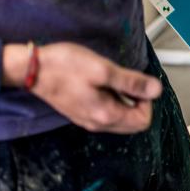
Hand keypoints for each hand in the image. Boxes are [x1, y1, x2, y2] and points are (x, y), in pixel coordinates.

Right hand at [2, 42, 161, 133]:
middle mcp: (98, 124)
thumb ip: (131, 82)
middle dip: (138, 102)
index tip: (137, 83)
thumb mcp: (103, 70)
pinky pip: (106, 113)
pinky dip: (112, 100)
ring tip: (112, 80)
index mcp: (106, 115)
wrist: (32, 70)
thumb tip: (156, 90)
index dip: (146, 101)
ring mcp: (88, 120)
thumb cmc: (64, 67)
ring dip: (124, 100)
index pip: (143, 121)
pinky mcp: (81, 113)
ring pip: (120, 118)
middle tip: (126, 81)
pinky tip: (102, 84)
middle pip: (133, 123)